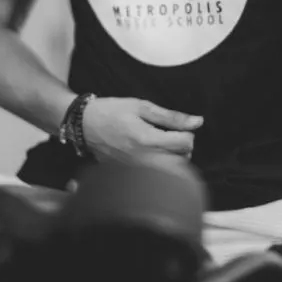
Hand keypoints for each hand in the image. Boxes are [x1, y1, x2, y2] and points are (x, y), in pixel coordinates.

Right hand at [82, 97, 202, 164]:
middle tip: (169, 134)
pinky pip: (155, 175)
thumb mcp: (142, 106)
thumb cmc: (112, 112)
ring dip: (172, 157)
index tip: (177, 127)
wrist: (84, 125)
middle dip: (182, 146)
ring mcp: (137, 170)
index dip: (187, 133)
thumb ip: (171, 116)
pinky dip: (159, 165)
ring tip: (159, 144)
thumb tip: (198, 122)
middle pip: (182, 159)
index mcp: (148, 139)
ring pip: (171, 171)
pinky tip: (149, 154)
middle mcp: (144, 159)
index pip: (186, 143)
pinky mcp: (130, 175)